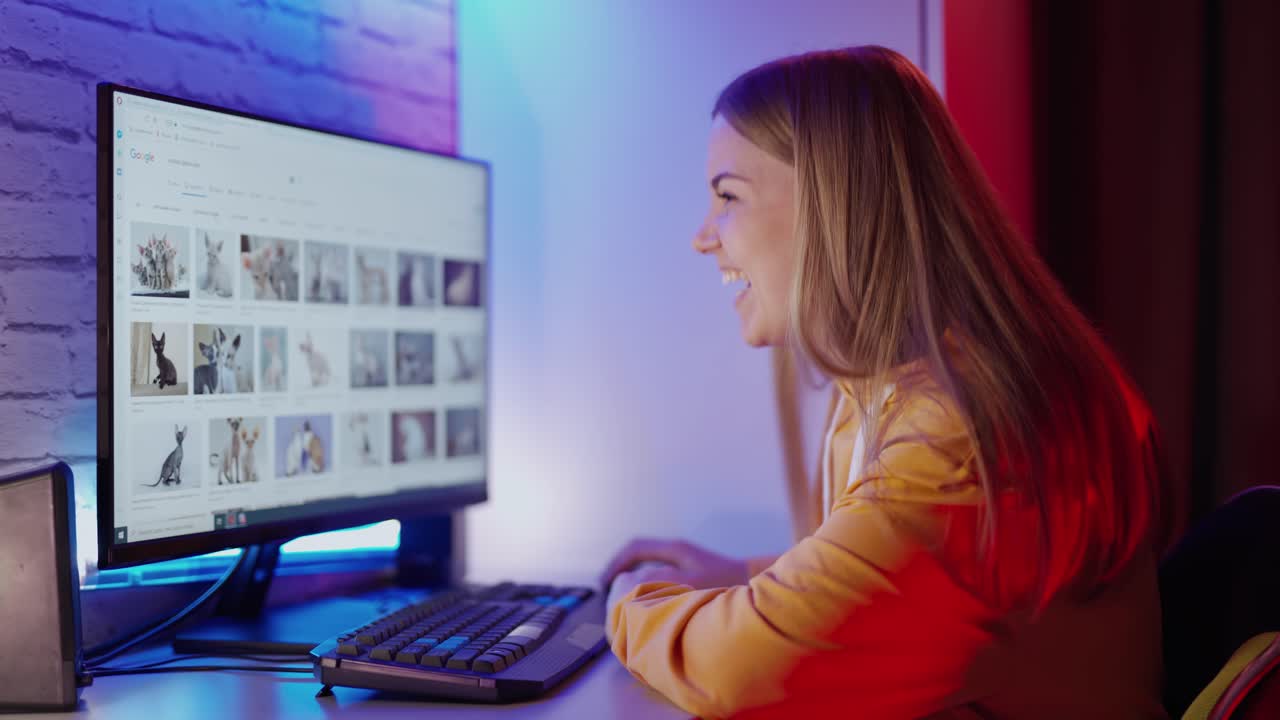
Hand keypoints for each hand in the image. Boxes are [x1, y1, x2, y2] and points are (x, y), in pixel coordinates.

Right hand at [599, 538, 748, 590]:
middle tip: (610, 595)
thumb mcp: (687, 580)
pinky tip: (650, 608)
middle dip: (621, 574)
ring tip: (625, 604)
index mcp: (674, 549)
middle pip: (639, 558)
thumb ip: (657, 580)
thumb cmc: (725, 581)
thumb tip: (629, 582)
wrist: (758, 584)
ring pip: (650, 569)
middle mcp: (677, 552)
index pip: (635, 549)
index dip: (615, 564)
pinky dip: (651, 590)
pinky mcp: (692, 576)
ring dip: (635, 584)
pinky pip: (662, 579)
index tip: (604, 584)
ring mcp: (685, 562)